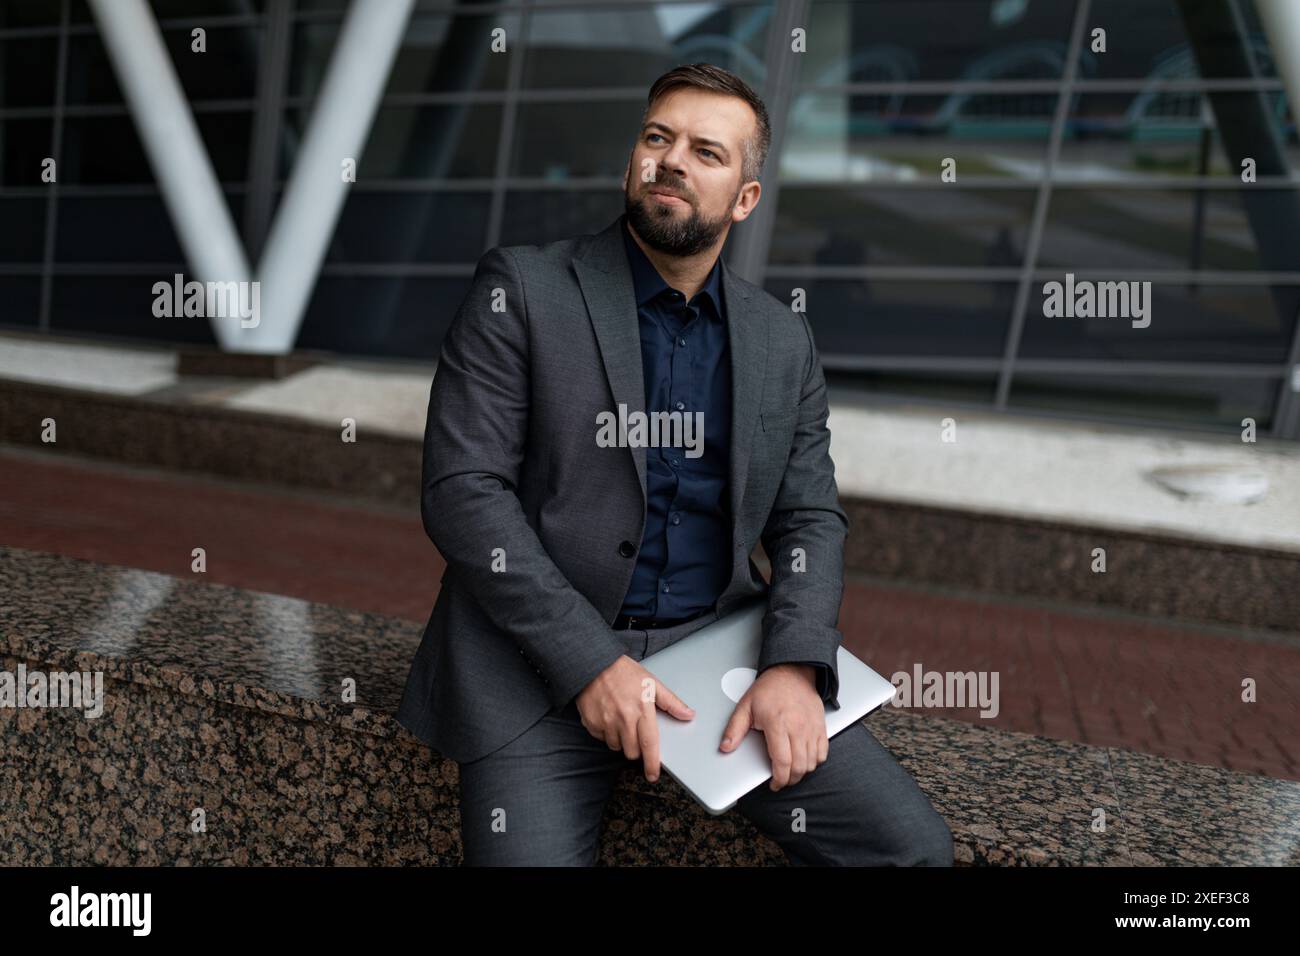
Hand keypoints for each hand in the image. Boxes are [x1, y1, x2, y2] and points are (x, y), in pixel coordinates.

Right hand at [575, 655, 694, 782]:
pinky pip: (602, 739)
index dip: (652, 763)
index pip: (650, 744)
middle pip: (632, 751)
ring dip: (621, 741)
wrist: (593, 664)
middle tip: (636, 731)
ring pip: (617, 747)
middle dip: (636, 748)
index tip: (653, 774)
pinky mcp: (592, 723)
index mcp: (641, 709)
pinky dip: (606, 733)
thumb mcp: (651, 683)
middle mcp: (623, 718)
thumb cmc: (624, 672)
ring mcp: (605, 722)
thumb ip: (671, 702)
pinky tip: (608, 717)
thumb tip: (689, 715)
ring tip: (621, 720)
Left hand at [719, 663, 827, 789]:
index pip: (782, 761)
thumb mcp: (746, 706)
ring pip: (812, 762)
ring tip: (791, 771)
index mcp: (777, 723)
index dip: (778, 778)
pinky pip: (823, 752)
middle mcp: (797, 727)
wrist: (792, 671)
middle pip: (799, 766)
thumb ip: (734, 729)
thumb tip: (725, 747)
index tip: (774, 784)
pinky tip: (805, 760)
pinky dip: (815, 761)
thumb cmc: (770, 688)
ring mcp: (811, 728)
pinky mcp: (821, 726)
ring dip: (802, 772)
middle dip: (790, 780)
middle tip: (781, 780)